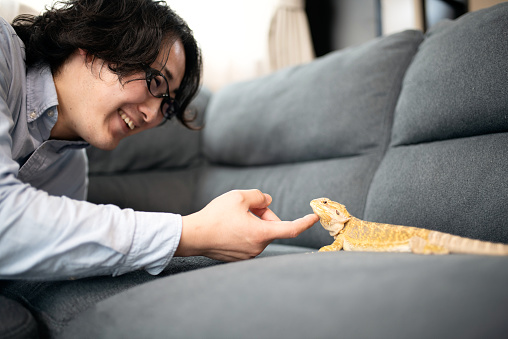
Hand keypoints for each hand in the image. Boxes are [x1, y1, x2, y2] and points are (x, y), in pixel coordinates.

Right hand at [176, 189, 318, 261]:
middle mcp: (258, 248)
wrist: (193, 236)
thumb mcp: (239, 197)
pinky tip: (229, 227)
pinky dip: (246, 231)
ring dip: (254, 222)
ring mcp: (248, 255)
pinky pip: (250, 240)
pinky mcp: (239, 257)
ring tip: (233, 216)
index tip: (315, 217)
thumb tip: (268, 202)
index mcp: (261, 234)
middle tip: (248, 205)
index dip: (305, 222)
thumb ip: (259, 196)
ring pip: (260, 233)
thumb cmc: (215, 216)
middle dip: (264, 214)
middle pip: (272, 226)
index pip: (291, 229)